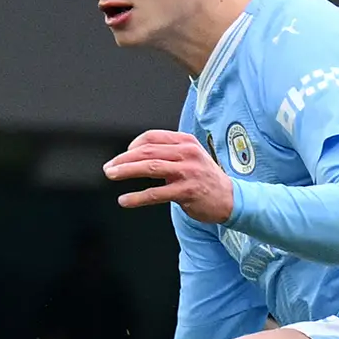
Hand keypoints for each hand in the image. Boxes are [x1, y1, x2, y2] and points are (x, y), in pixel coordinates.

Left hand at [103, 128, 237, 223]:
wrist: (230, 199)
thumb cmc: (205, 178)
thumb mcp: (189, 158)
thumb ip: (168, 154)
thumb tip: (136, 156)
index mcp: (186, 142)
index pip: (153, 137)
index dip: (133, 145)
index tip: (122, 156)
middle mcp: (187, 153)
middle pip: (148, 151)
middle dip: (124, 159)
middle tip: (109, 168)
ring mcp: (188, 172)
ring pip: (150, 167)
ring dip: (127, 171)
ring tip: (111, 175)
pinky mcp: (187, 191)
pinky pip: (156, 193)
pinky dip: (137, 197)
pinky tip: (125, 200)